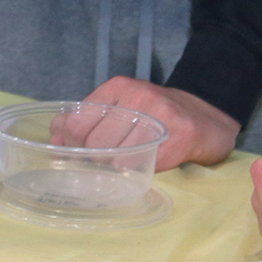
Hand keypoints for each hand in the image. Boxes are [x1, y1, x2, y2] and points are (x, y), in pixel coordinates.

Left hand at [83, 75, 238, 169]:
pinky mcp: (181, 135)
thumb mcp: (120, 107)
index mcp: (117, 88)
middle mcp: (137, 97)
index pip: (77, 121)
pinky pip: (146, 164)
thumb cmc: (157, 115)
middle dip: (93, 161)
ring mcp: (160, 115)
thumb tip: (53, 141)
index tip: (74, 156)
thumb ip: (86, 120)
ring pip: (118, 157)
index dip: (70, 145)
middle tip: (100, 168)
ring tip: (121, 170)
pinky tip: (142, 169)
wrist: (209, 116)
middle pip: (96, 142)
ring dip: (115, 171)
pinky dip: (139, 173)